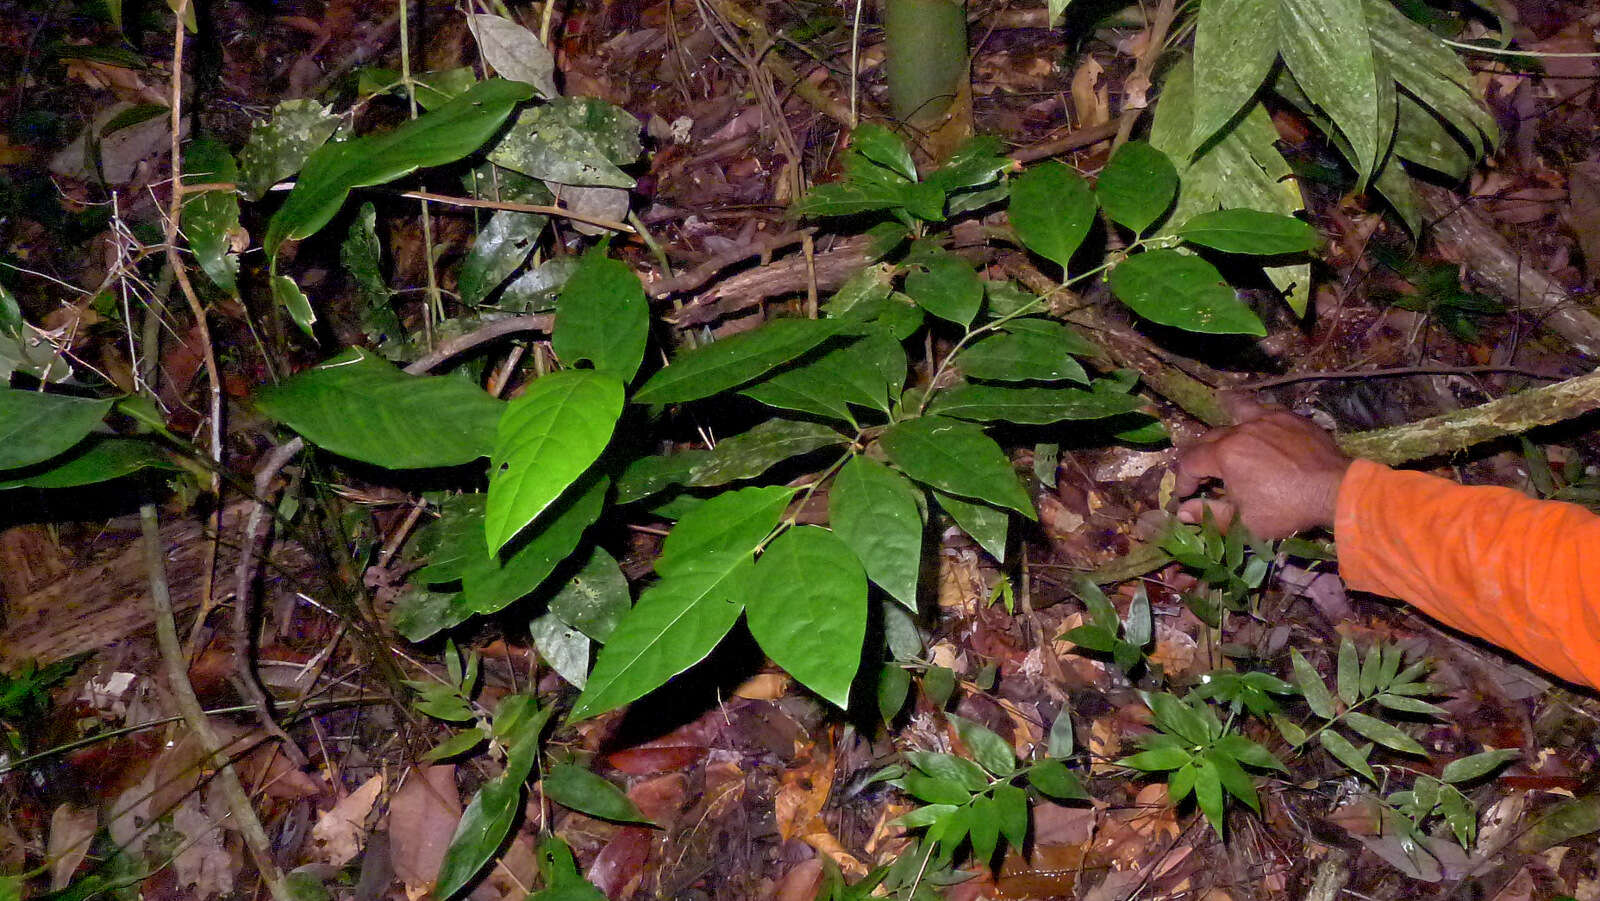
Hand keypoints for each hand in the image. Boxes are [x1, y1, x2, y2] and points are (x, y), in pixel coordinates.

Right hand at [1174, 394, 1351, 538]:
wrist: (1335, 489)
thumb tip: (1181, 512)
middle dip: (1199, 457)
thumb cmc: (1287, 508)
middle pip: (1208, 438)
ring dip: (1223, 421)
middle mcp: (1240, 431)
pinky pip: (1264, 409)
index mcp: (1225, 455)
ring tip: (1220, 423)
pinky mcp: (1289, 417)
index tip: (1185, 495)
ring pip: (1235, 411)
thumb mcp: (1246, 521)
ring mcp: (1266, 419)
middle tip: (1202, 474)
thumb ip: (1211, 514)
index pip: (1190, 462)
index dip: (1183, 480)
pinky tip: (1257, 419)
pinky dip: (1254, 414)